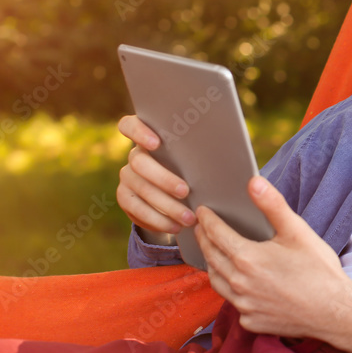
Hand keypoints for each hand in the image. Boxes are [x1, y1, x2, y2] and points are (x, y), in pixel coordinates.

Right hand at [115, 115, 195, 236]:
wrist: (179, 194)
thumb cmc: (195, 168)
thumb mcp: (196, 158)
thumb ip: (199, 151)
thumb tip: (227, 148)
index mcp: (149, 137)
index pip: (129, 126)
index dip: (139, 132)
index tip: (156, 143)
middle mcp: (134, 155)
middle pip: (139, 163)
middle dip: (163, 178)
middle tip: (186, 192)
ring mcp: (127, 176)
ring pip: (140, 189)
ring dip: (166, 205)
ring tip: (188, 218)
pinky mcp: (125, 197)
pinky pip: (136, 210)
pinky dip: (157, 220)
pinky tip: (175, 226)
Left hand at [195, 176, 351, 352]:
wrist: (334, 312)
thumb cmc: (319, 270)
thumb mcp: (297, 231)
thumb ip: (272, 205)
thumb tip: (254, 182)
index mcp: (247, 258)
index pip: (216, 234)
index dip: (207, 220)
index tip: (202, 212)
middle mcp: (239, 283)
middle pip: (211, 257)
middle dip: (204, 239)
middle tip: (201, 228)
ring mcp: (244, 305)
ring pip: (217, 282)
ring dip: (212, 265)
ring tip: (213, 254)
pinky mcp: (252, 321)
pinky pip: (234, 303)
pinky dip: (231, 290)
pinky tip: (239, 284)